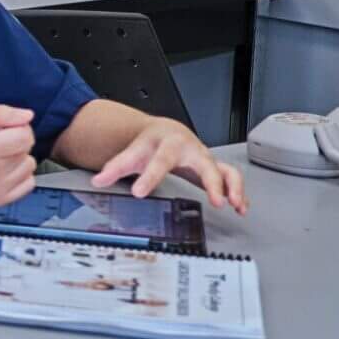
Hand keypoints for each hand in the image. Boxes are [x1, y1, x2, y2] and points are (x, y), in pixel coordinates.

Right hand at [0, 105, 36, 206]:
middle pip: (27, 151)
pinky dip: (18, 175)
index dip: (17, 128)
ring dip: (16, 159)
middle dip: (13, 143)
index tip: (3, 129)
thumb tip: (27, 117)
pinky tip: (0, 171)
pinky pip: (28, 183)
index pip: (24, 137)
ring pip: (29, 167)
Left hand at [95, 116, 247, 212]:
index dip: (149, 177)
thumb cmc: (151, 144)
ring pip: (225, 170)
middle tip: (214, 200)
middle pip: (204, 163)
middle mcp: (191, 150)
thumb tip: (98, 181)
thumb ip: (115, 167)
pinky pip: (231, 178)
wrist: (167, 132)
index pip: (158, 161)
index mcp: (167, 144)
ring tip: (235, 204)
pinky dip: (238, 192)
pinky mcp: (214, 169)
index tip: (139, 192)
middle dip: (211, 181)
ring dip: (233, 187)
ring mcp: (205, 159)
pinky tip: (240, 207)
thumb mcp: (132, 153)